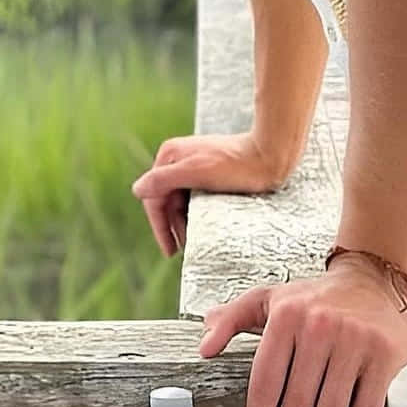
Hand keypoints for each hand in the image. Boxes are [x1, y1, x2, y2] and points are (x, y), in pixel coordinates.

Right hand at [131, 132, 290, 258]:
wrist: (270, 155)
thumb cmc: (235, 165)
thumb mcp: (196, 173)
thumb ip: (163, 180)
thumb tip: (137, 190)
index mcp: (169, 155)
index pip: (153, 196)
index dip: (159, 226)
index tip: (169, 251)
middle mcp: (178, 157)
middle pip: (166, 198)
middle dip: (171, 225)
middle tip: (183, 249)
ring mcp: (194, 164)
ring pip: (180, 198)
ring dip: (183, 220)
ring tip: (194, 240)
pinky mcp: (209, 171)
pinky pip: (194, 195)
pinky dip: (195, 212)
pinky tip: (204, 224)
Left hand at [199, 256, 406, 406]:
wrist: (373, 281)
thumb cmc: (315, 298)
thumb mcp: (269, 298)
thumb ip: (232, 319)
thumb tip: (203, 347)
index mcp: (285, 315)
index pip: (266, 379)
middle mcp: (318, 326)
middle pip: (297, 401)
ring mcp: (353, 340)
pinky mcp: (383, 355)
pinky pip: (366, 406)